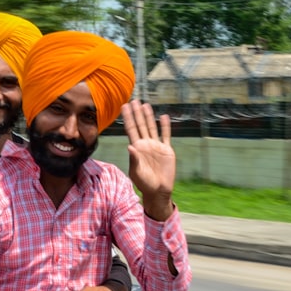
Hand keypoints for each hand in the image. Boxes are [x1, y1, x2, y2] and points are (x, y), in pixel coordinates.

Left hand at [121, 100, 175, 220]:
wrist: (159, 191)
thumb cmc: (145, 184)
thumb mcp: (137, 172)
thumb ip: (134, 159)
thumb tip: (130, 146)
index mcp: (136, 148)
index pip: (131, 129)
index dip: (128, 117)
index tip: (124, 106)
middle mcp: (145, 144)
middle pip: (140, 125)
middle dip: (137, 113)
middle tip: (134, 100)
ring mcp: (156, 146)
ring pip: (151, 127)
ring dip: (148, 116)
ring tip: (145, 105)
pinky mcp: (166, 150)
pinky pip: (166, 135)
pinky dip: (165, 126)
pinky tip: (163, 117)